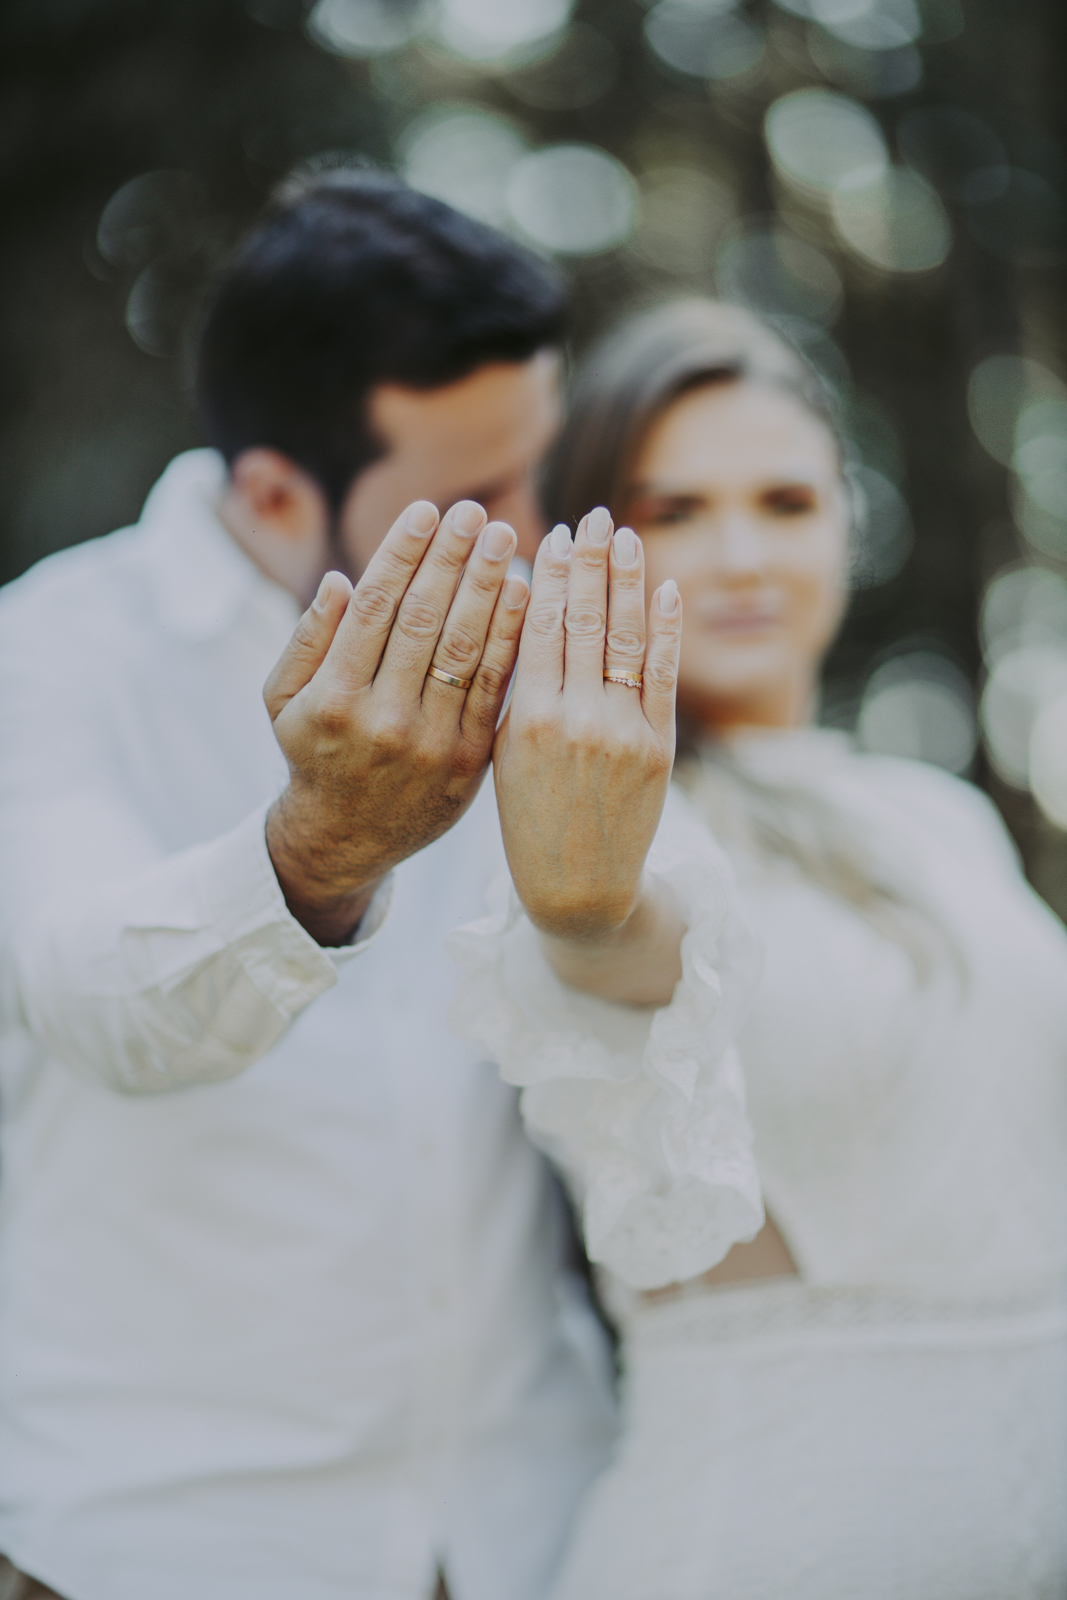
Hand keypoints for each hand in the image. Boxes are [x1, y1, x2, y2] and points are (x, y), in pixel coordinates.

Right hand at [263, 499, 528, 943]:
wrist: (350, 837)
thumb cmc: (314, 750)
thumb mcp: (283, 702)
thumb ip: (306, 640)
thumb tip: (340, 580)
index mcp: (334, 697)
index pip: (374, 607)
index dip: (402, 554)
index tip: (424, 509)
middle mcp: (383, 718)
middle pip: (424, 620)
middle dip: (450, 558)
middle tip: (473, 510)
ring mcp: (431, 741)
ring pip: (465, 649)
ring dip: (486, 586)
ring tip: (501, 537)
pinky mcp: (470, 758)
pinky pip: (495, 685)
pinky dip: (509, 635)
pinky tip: (521, 591)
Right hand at [493, 505, 681, 967]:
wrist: (580, 890)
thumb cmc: (530, 822)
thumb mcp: (504, 755)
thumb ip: (516, 690)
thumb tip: (526, 615)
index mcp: (526, 720)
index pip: (537, 627)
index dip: (547, 575)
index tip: (551, 535)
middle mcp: (575, 720)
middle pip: (582, 621)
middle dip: (589, 562)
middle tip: (592, 515)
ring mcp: (622, 732)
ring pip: (624, 638)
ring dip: (627, 580)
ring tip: (624, 534)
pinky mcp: (658, 747)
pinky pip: (664, 675)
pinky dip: (667, 628)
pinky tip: (666, 587)